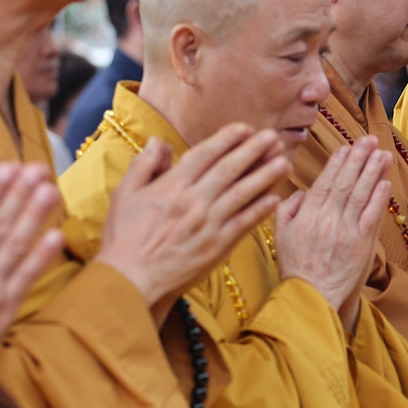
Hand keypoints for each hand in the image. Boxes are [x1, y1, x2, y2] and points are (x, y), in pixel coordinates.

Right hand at [95, 123, 289, 307]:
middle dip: (253, 150)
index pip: (205, 154)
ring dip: (265, 176)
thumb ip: (144, 165)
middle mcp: (194, 201)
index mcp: (172, 186)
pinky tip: (275, 197)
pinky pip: (245, 223)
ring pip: (243, 193)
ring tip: (283, 162)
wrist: (131, 279)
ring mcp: (209, 224)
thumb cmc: (124, 238)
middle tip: (273, 137)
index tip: (245, 128)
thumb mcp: (125, 194)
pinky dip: (261, 209)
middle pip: (230, 169)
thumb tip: (158, 141)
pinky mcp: (218, 247)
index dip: (227, 139)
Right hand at [273, 138, 392, 329]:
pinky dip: (379, 197)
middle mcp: (326, 219)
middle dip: (359, 158)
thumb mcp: (280, 236)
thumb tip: (300, 192)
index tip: (347, 147)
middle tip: (370, 140)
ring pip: (361, 194)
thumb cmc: (296, 269)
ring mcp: (345, 231)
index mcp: (306, 215)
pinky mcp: (361, 245)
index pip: (325, 181)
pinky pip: (372, 215)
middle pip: (345, 182)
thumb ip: (287, 210)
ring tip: (382, 153)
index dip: (338, 162)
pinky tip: (385, 181)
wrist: (311, 298)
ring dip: (373, 171)